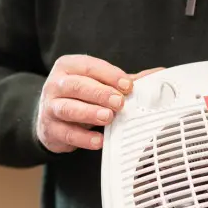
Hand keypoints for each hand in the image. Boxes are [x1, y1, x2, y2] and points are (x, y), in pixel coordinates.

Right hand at [35, 57, 162, 153]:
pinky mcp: (50, 129)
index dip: (110, 75)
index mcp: (69, 66)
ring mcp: (50, 107)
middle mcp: (56, 84)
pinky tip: (98, 140)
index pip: (90, 66)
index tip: (128, 86)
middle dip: (100, 93)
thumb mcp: (98, 84)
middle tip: (119, 102)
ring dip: (90, 112)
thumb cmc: (80, 97)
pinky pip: (66, 133)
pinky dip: (83, 138)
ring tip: (108, 117)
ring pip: (68, 108)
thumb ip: (124, 81)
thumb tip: (158, 76)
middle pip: (77, 86)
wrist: (50, 118)